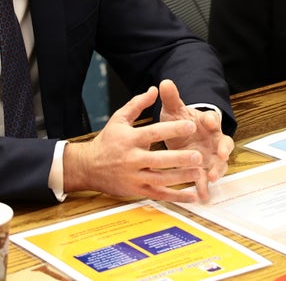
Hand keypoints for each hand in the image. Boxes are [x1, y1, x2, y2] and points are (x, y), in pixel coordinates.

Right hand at [62, 85, 208, 202]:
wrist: (87, 167)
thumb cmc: (106, 141)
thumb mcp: (119, 119)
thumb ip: (137, 104)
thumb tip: (154, 89)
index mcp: (130, 139)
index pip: (154, 133)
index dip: (173, 129)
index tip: (191, 125)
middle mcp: (132, 159)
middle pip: (159, 160)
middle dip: (179, 159)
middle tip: (198, 155)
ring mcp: (134, 177)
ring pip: (161, 180)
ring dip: (181, 178)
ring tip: (198, 173)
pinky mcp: (136, 191)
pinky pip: (159, 195)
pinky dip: (176, 197)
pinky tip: (191, 196)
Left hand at [158, 79, 232, 201]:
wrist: (184, 135)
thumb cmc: (181, 121)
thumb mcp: (174, 110)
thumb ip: (172, 98)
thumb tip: (165, 82)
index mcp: (207, 122)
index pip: (214, 119)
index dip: (213, 120)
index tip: (210, 121)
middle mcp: (213, 139)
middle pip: (224, 143)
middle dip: (223, 149)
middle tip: (221, 154)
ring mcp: (211, 155)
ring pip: (219, 164)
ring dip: (217, 171)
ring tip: (211, 178)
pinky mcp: (205, 169)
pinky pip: (206, 178)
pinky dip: (204, 187)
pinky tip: (202, 196)